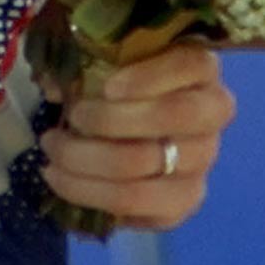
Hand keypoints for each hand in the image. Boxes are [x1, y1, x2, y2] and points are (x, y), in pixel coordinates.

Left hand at [39, 43, 236, 230]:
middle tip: (71, 118)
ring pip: (147, 167)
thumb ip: (82, 61)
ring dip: (87, 162)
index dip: (148, 76)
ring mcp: (202, 160)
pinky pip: (140, 207)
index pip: (189, 64)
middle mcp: (211, 113)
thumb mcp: (99, 58)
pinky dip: (92, 195)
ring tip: (52, 151)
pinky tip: (63, 181)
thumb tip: (56, 87)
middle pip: (172, 116)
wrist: (127, 129)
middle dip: (109, 119)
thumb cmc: (112, 80)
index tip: (105, 87)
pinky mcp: (184, 200)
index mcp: (199, 66)